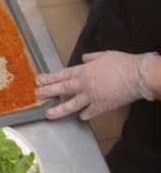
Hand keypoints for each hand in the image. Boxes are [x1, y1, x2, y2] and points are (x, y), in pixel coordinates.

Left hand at [35, 51, 156, 119]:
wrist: (135, 76)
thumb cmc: (120, 63)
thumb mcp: (103, 55)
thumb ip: (91, 58)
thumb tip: (84, 58)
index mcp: (82, 71)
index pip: (62, 75)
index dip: (50, 78)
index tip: (39, 80)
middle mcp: (82, 85)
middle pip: (62, 89)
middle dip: (48, 92)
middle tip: (37, 95)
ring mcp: (90, 97)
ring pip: (71, 105)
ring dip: (59, 110)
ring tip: (48, 114)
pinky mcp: (101, 107)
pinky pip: (90, 112)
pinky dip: (85, 115)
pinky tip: (81, 117)